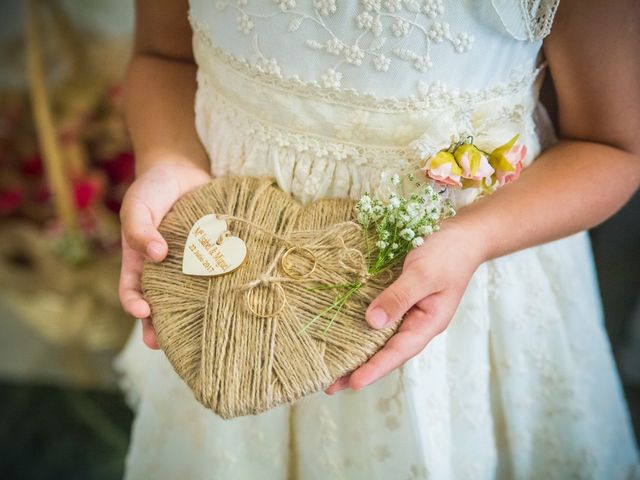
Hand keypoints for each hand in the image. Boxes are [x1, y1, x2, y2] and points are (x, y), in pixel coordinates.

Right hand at [118, 160, 210, 348]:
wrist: (181, 169)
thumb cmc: (152, 190)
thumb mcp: (137, 206)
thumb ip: (139, 229)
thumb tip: (155, 254)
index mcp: (140, 262)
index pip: (132, 291)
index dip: (134, 305)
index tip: (143, 312)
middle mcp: (165, 269)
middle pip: (162, 304)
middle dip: (162, 327)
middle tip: (167, 344)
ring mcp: (191, 264)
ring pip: (191, 296)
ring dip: (194, 314)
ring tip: (201, 331)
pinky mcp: (214, 255)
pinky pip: (216, 274)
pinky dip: (220, 288)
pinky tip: (230, 298)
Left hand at [324, 218, 485, 393]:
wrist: (461, 233)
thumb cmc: (448, 253)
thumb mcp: (423, 274)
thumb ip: (399, 297)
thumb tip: (372, 322)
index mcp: (428, 323)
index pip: (399, 352)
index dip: (375, 368)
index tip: (353, 383)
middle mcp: (415, 322)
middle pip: (385, 352)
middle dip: (359, 369)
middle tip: (328, 386)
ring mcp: (406, 311)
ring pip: (378, 338)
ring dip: (355, 352)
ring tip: (329, 368)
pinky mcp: (396, 298)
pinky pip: (376, 318)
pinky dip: (358, 327)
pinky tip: (340, 333)